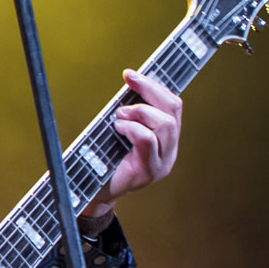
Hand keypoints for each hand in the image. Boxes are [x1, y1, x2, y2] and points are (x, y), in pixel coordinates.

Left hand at [83, 67, 181, 222]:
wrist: (94, 193)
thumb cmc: (105, 161)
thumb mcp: (120, 132)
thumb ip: (130, 114)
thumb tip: (128, 83)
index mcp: (166, 138)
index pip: (173, 105)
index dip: (155, 85)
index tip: (132, 74)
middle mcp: (170, 150)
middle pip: (174, 109)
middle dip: (150, 89)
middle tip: (128, 80)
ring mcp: (163, 162)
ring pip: (165, 124)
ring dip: (140, 111)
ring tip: (120, 115)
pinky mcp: (150, 172)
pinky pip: (148, 141)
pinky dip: (133, 128)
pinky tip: (119, 128)